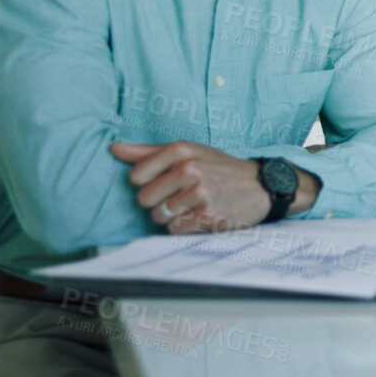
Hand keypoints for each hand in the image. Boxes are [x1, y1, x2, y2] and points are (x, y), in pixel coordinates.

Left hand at [110, 140, 271, 234]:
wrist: (262, 185)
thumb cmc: (219, 168)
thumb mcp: (189, 152)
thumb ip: (148, 152)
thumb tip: (113, 147)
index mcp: (181, 151)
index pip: (136, 176)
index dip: (148, 183)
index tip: (166, 181)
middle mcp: (189, 169)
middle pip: (144, 199)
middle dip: (159, 202)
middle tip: (181, 196)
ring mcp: (199, 193)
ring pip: (159, 216)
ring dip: (173, 216)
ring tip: (193, 206)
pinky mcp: (208, 216)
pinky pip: (175, 229)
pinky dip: (186, 227)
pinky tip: (202, 216)